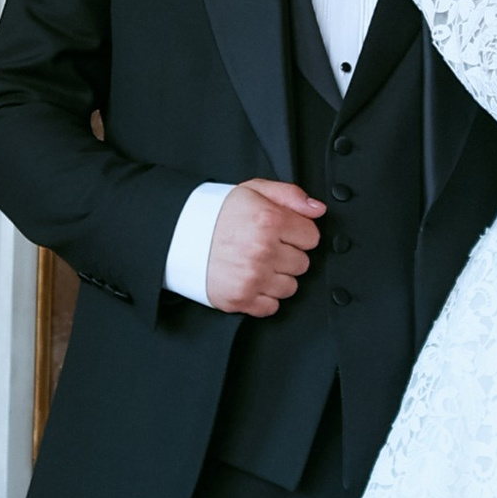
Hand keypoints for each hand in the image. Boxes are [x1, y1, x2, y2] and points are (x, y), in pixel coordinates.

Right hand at [204, 177, 324, 316]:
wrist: (179, 235)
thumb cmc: (216, 214)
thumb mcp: (253, 190)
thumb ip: (290, 195)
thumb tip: (317, 209)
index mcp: (269, 221)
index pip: (312, 237)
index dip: (297, 233)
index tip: (282, 233)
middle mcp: (262, 250)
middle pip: (303, 264)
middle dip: (287, 255)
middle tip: (264, 247)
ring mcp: (252, 277)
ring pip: (290, 287)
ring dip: (277, 277)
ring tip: (256, 263)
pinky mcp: (241, 298)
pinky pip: (271, 307)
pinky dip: (263, 297)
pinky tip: (250, 280)